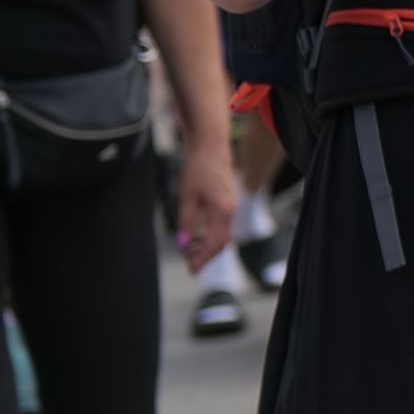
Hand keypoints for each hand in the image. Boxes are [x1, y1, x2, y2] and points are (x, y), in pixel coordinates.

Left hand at [174, 143, 237, 274]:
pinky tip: (198, 234)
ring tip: (191, 251)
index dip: (202, 259)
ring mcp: (230, 205)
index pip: (214, 244)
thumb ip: (186, 221)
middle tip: (190, 265)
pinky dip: (211, 235)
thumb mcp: (187, 195)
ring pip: (223, 234)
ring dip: (208, 246)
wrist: (210, 144)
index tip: (191, 269)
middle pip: (221, 242)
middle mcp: (230, 210)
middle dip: (206, 256)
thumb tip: (182, 243)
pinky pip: (222, 225)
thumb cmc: (197, 167)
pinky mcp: (227, 200)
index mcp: (222, 211)